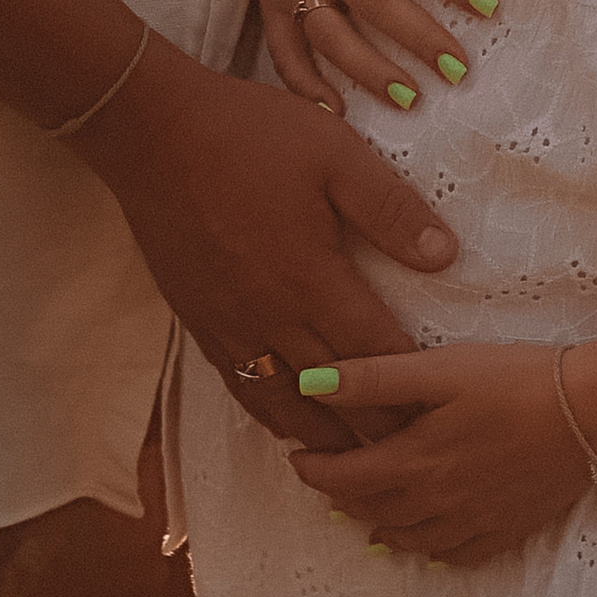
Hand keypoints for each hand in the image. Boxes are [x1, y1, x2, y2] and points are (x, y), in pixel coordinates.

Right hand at [68, 46, 454, 449]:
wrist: (153, 135)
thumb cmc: (250, 135)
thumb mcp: (335, 154)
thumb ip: (390, 208)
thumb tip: (443, 256)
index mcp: (312, 278)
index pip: (373, 353)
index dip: (409, 389)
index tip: (439, 415)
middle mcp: (271, 315)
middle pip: (333, 390)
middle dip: (373, 428)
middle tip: (409, 456)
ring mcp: (230, 323)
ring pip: (281, 401)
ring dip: (320, 433)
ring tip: (352, 461)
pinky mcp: (199, 319)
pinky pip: (239, 383)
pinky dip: (269, 412)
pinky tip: (285, 421)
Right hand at [259, 0, 501, 110]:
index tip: (489, 5)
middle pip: (373, 2)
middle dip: (417, 38)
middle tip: (458, 69)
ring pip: (330, 36)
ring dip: (368, 71)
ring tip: (410, 100)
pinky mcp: (269, 4)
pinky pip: (283, 51)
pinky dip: (304, 86)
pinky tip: (336, 114)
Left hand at [281, 344, 596, 561]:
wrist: (595, 413)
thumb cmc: (518, 380)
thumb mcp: (441, 368)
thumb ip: (374, 379)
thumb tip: (309, 383)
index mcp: (416, 461)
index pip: (344, 479)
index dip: (314, 471)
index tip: (298, 459)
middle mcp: (438, 502)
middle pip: (373, 511)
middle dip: (343, 498)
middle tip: (328, 482)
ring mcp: (474, 522)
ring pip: (409, 540)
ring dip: (380, 527)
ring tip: (367, 513)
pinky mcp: (508, 529)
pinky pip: (456, 556)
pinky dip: (430, 550)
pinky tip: (427, 541)